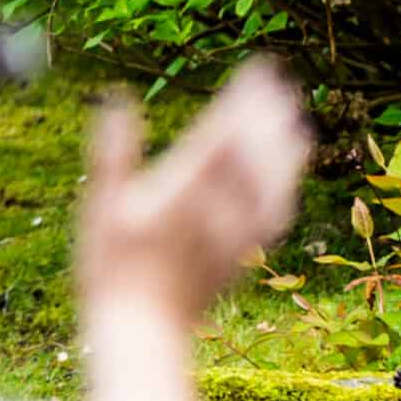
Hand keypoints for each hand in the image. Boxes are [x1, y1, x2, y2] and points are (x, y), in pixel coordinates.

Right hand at [76, 61, 311, 323]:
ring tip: (299, 127)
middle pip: (257, 152)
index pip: (225, 130)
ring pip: (275, 184)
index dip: (246, 98)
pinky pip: (275, 216)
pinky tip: (288, 187)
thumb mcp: (101, 207)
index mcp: (184, 187)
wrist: (143, 331)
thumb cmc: (112, 268)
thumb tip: (116, 101)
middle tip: (285, 87)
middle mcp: (218, 207)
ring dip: (288, 152)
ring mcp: (235, 233)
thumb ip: (114, 153)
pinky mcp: (242, 256)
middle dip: (272, 116)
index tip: (261, 69)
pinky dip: (285, 191)